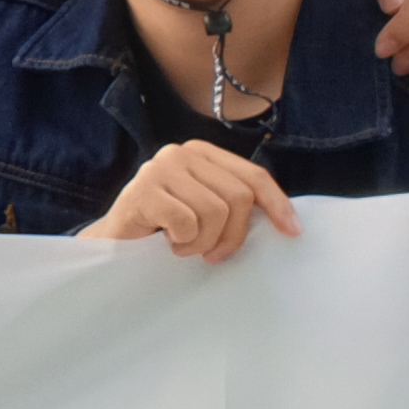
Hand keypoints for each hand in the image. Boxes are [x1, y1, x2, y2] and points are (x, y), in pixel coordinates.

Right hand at [80, 142, 300, 261]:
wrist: (115, 243)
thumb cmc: (166, 230)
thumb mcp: (206, 210)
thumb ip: (234, 203)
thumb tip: (287, 221)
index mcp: (202, 153)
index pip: (253, 176)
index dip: (278, 205)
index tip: (292, 233)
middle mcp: (181, 153)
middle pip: (239, 197)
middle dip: (232, 236)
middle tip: (213, 255)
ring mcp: (160, 168)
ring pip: (215, 212)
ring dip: (203, 243)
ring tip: (184, 246)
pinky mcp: (143, 190)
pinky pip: (187, 223)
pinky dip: (182, 243)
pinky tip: (167, 243)